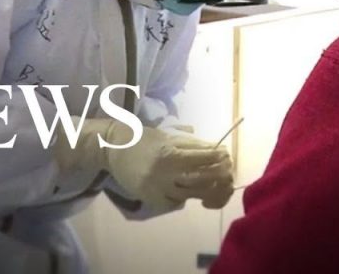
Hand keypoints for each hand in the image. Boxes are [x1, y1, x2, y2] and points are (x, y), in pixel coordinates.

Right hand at [103, 123, 233, 210]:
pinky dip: (186, 198)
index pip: (206, 158)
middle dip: (221, 176)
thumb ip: (191, 144)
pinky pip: (176, 202)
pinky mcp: (151, 199)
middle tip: (226, 173)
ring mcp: (158, 188)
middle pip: (205, 179)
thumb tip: (215, 150)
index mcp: (171, 153)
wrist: (112, 148)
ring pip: (194, 194)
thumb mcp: (167, 135)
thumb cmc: (142, 137)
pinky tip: (189, 193)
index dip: (221, 158)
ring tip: (214, 186)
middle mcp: (166, 173)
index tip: (226, 156)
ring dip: (209, 191)